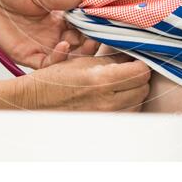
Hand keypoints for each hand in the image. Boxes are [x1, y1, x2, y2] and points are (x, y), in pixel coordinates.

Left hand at [0, 0, 99, 68]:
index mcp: (57, 15)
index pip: (83, 22)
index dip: (95, 21)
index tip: (108, 17)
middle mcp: (53, 33)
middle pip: (81, 40)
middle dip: (94, 37)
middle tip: (102, 33)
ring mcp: (41, 45)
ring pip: (70, 55)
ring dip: (82, 50)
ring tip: (89, 41)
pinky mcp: (28, 56)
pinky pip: (49, 63)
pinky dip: (60, 57)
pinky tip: (65, 45)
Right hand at [20, 54, 150, 111]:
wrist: (37, 101)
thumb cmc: (57, 78)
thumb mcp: (85, 60)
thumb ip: (113, 58)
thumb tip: (132, 56)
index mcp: (103, 81)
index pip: (141, 72)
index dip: (142, 63)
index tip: (137, 59)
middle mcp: (108, 102)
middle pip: (143, 88)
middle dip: (139, 77)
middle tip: (130, 69)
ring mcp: (106, 116)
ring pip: (138, 103)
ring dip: (134, 92)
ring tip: (121, 83)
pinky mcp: (103, 125)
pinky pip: (126, 115)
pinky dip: (127, 105)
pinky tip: (116, 96)